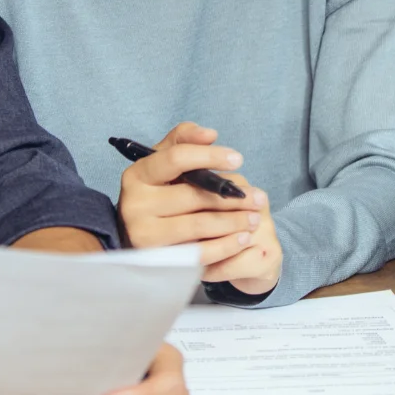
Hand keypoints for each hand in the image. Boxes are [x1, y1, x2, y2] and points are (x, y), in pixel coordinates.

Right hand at [119, 123, 281, 295]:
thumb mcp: (164, 163)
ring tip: (255, 218)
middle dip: (233, 196)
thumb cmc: (158, 194)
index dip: (210, 156)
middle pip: (193, 195)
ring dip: (234, 222)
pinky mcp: (157, 259)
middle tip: (259, 198)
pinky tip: (243, 239)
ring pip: (199, 225)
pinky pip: (198, 253)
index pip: (176, 158)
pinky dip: (225, 246)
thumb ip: (184, 140)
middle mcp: (134, 204)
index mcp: (137, 175)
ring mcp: (143, 234)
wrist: (137, 236)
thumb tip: (210, 135)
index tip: (238, 160)